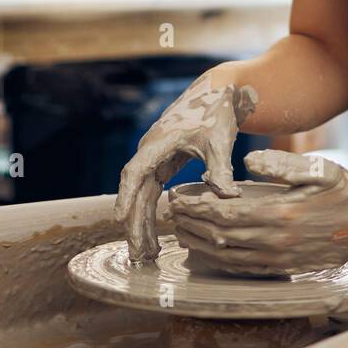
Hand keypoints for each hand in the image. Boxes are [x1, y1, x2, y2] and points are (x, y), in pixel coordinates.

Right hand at [115, 72, 257, 263]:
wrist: (218, 92)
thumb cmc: (216, 111)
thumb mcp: (219, 138)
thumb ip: (220, 168)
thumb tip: (227, 196)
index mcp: (158, 142)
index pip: (135, 173)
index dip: (126, 196)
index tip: (120, 219)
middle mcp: (150, 151)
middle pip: (135, 191)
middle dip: (133, 222)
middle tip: (137, 254)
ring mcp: (155, 158)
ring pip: (142, 195)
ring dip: (141, 223)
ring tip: (145, 254)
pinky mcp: (164, 164)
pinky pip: (152, 193)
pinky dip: (152, 213)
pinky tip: (153, 235)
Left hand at [169, 149, 347, 275]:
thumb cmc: (341, 192)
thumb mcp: (317, 169)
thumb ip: (281, 164)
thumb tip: (249, 162)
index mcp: (279, 213)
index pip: (225, 212)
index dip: (197, 206)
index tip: (179, 197)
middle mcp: (274, 240)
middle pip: (219, 235)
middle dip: (191, 224)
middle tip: (172, 213)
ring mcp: (277, 259)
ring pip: (226, 256)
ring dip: (199, 244)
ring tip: (181, 231)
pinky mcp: (282, 269)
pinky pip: (242, 268)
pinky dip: (219, 260)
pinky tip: (208, 251)